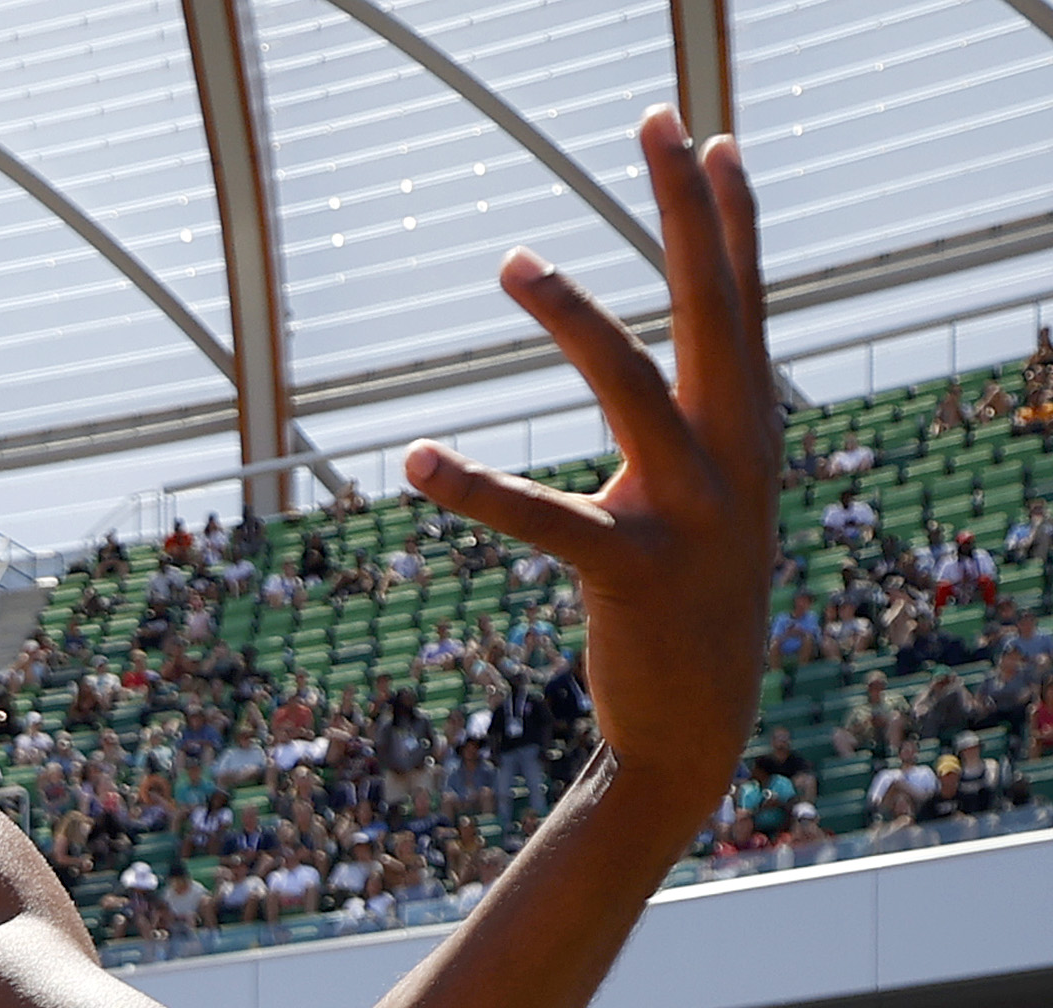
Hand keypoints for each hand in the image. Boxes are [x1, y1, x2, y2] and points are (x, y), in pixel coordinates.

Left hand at [404, 108, 777, 805]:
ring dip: (572, 317)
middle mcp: (737, 460)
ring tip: (513, 258)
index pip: (745, 302)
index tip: (709, 135)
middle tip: (657, 117)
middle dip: (685, 209)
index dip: (730, 218)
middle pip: (713, 308)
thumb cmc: (688, 605)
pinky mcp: (633, 574)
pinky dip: (477, 490)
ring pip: (630, 388)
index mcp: (751, 436)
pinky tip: (418, 460)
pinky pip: (545, 520)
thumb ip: (702, 431)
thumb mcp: (713, 502)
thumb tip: (687, 369)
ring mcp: (693, 516)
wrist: (696, 727)